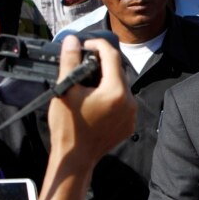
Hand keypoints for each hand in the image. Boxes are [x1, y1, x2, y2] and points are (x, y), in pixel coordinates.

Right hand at [48, 36, 136, 166]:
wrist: (75, 158)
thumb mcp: (65, 90)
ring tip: (89, 84)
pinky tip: (97, 101)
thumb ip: (70, 62)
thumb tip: (73, 41)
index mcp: (116, 91)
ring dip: (108, 81)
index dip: (98, 45)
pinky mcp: (130, 124)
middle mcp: (130, 101)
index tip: (85, 44)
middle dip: (102, 64)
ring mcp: (132, 114)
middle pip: (118, 71)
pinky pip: (124, 102)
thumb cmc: (67, 126)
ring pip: (122, 86)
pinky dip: (112, 97)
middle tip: (84, 63)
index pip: (112, 56)